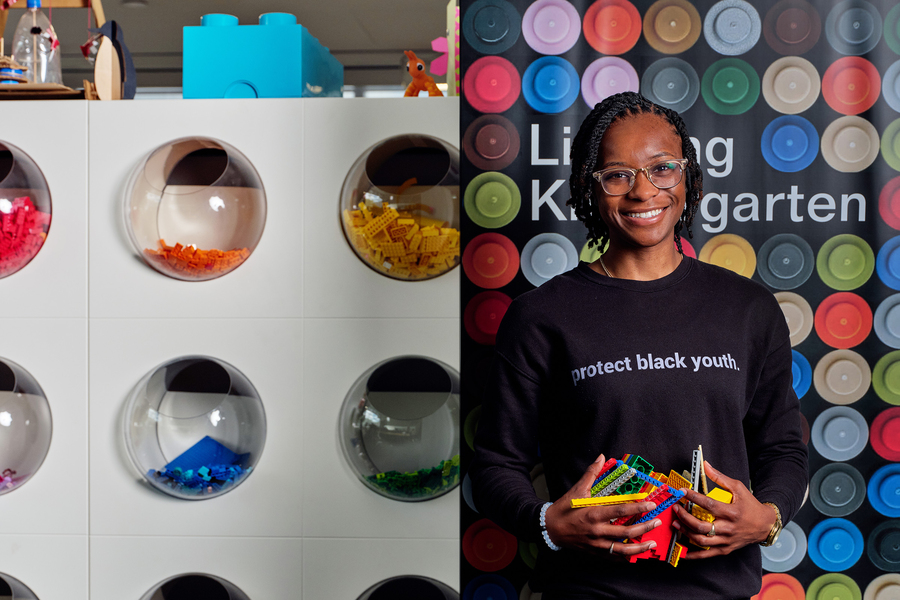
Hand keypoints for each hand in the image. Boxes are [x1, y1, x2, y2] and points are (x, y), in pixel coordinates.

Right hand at [544, 454, 662, 556]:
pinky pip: (613, 557)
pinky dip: (625, 557)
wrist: (549, 528)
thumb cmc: (563, 509)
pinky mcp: (594, 551)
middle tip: (657, 522)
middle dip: (645, 527)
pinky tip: (634, 554)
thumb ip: (591, 474)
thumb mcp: (576, 490)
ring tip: (651, 543)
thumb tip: (601, 458)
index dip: (638, 508)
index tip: (650, 504)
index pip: (621, 511)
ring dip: (639, 547)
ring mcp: (596, 544)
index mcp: (594, 514)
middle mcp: (597, 531)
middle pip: (627, 532)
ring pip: (622, 549)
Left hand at [671, 461, 776, 558]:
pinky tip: (682, 550)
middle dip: (685, 517)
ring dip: (685, 532)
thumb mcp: (738, 488)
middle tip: (676, 509)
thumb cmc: (751, 506)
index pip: (709, 505)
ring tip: (676, 524)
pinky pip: (707, 554)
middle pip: (702, 526)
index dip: (693, 498)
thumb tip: (705, 465)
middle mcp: (728, 528)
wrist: (765, 525)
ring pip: (701, 540)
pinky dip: (693, 554)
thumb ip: (720, 478)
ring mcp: (726, 540)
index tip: (682, 492)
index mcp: (732, 512)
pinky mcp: (725, 549)